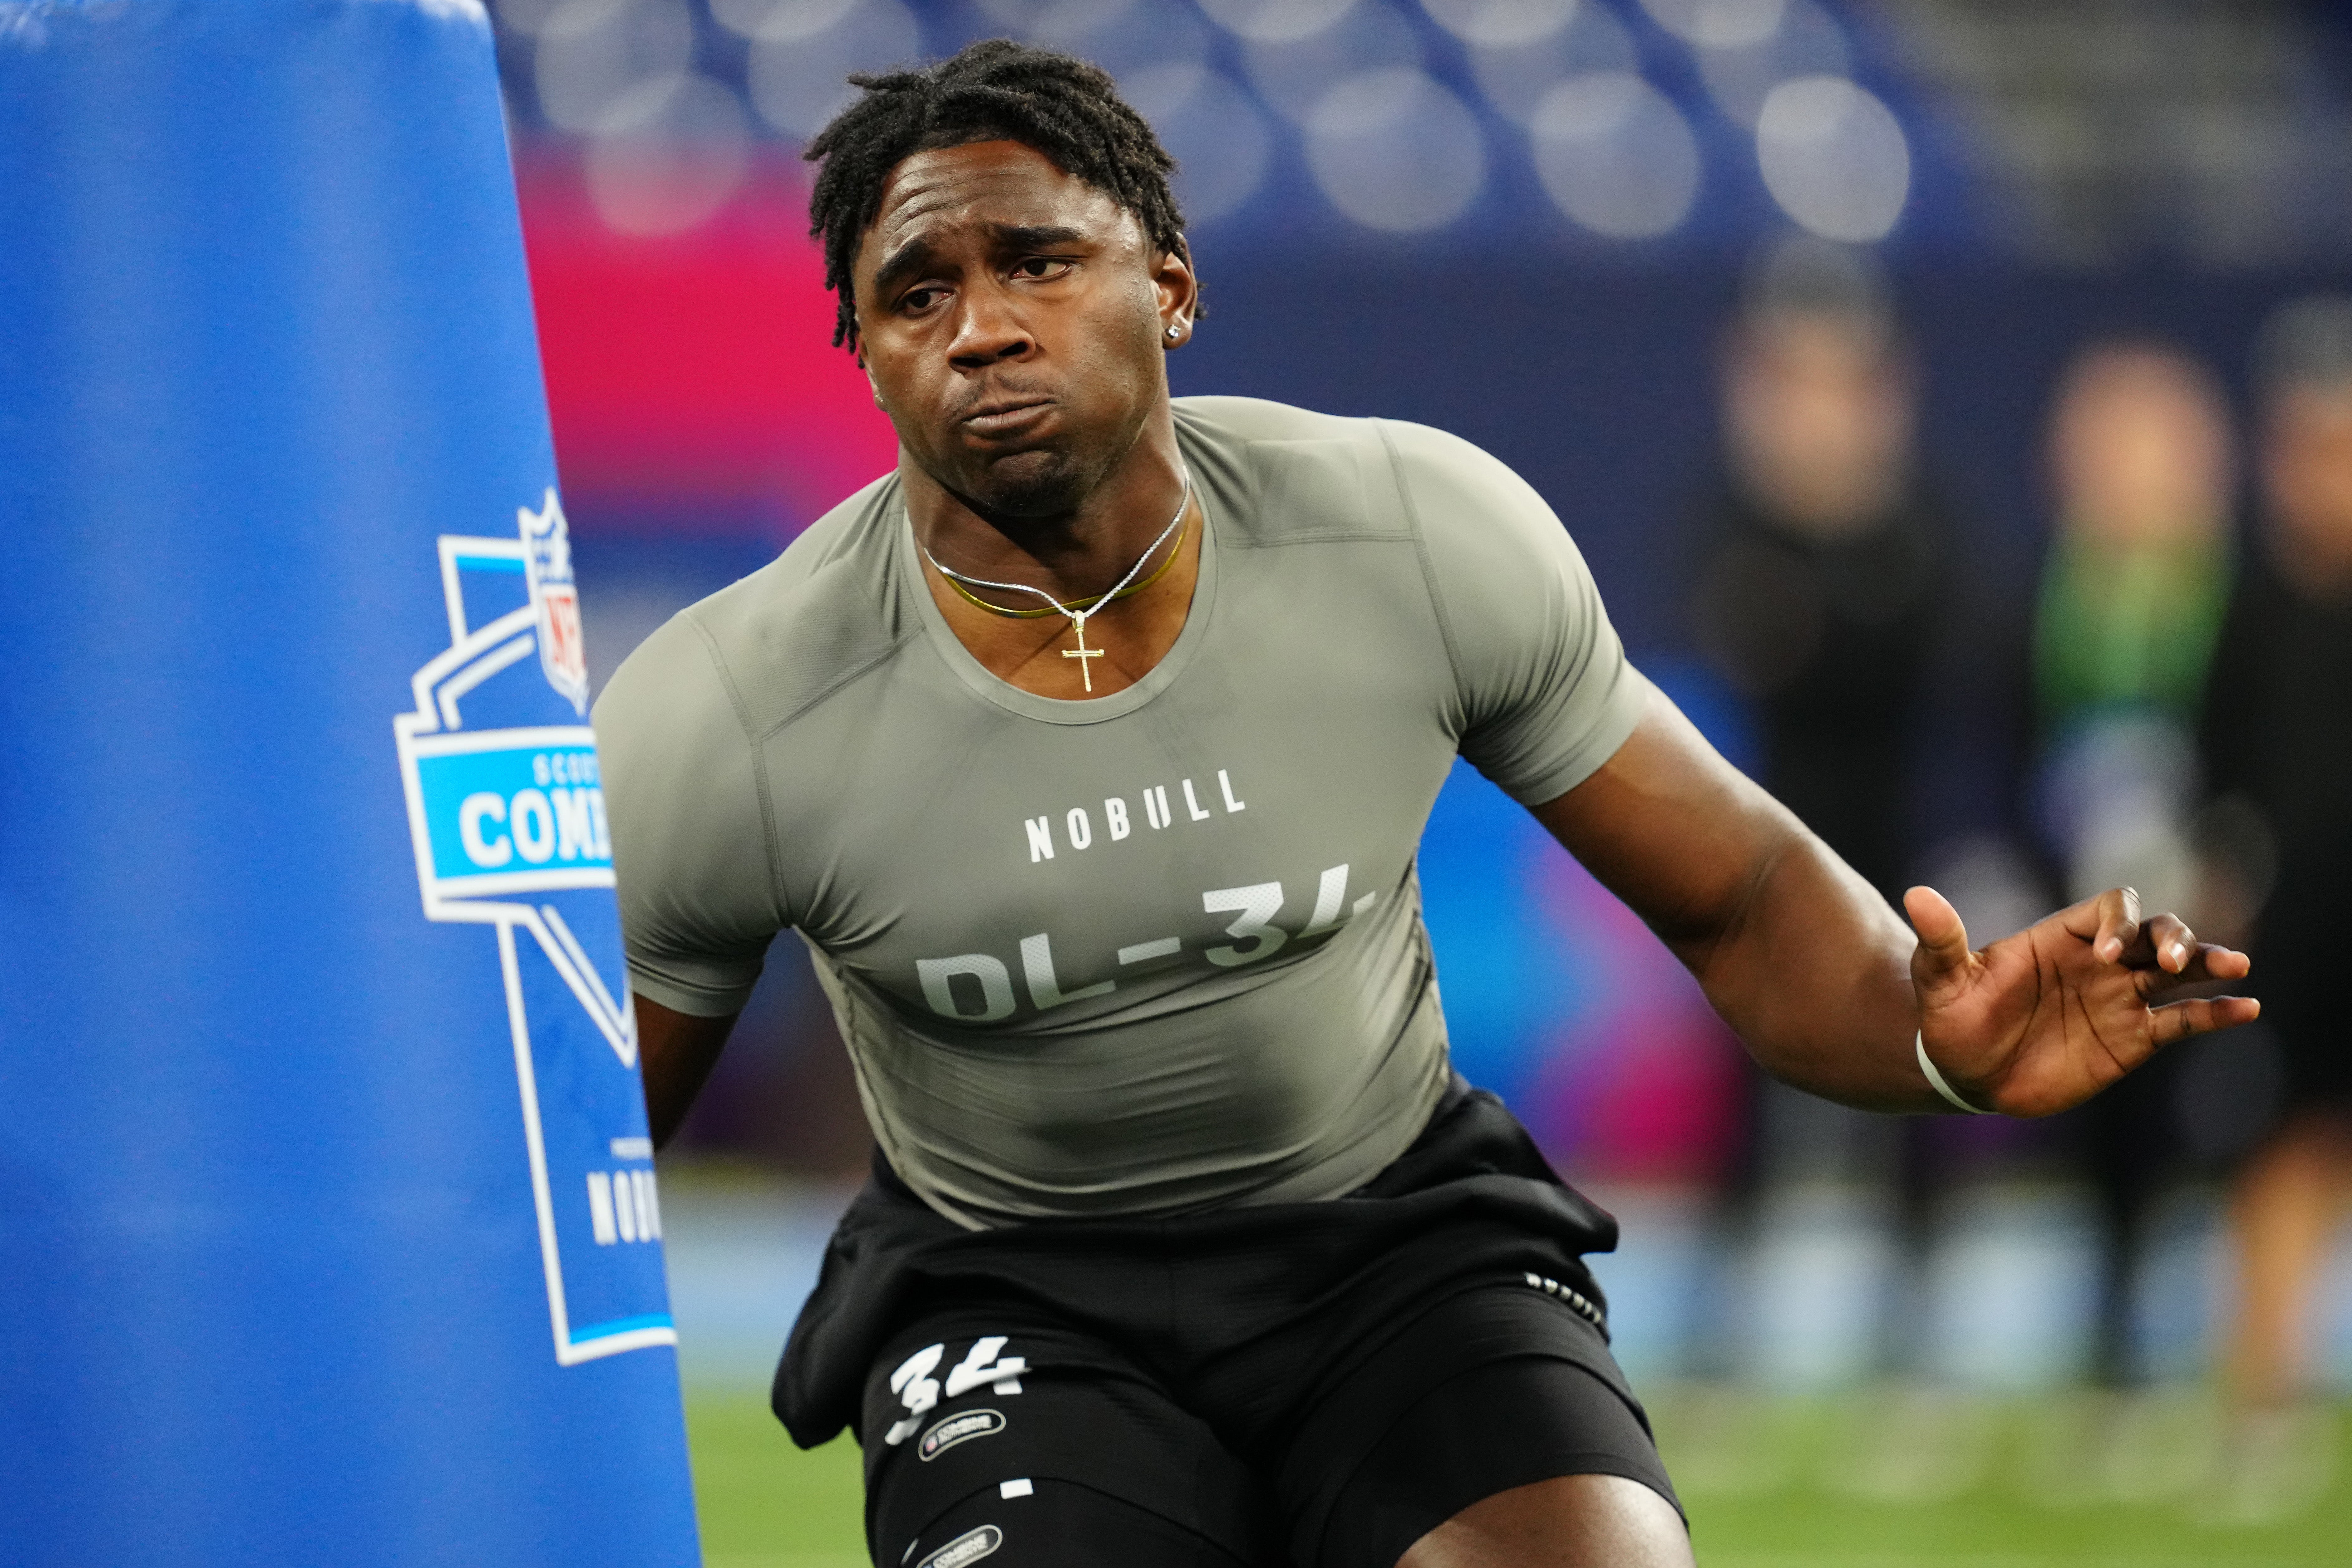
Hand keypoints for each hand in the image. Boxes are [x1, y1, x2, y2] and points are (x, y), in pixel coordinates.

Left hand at [1903, 885, 2257, 1116]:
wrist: (1963, 1071)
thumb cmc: (1951, 1017)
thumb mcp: (1939, 977)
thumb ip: (1940, 939)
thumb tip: (1916, 895)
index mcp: (2061, 939)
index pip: (2110, 909)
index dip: (2120, 922)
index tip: (2110, 953)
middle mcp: (2099, 963)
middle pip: (2154, 932)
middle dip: (2173, 938)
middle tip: (2174, 960)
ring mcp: (2120, 999)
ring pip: (2178, 972)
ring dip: (2206, 963)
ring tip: (2235, 967)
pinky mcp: (2133, 1039)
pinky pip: (2183, 1021)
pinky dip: (2215, 1014)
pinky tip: (2245, 1009)